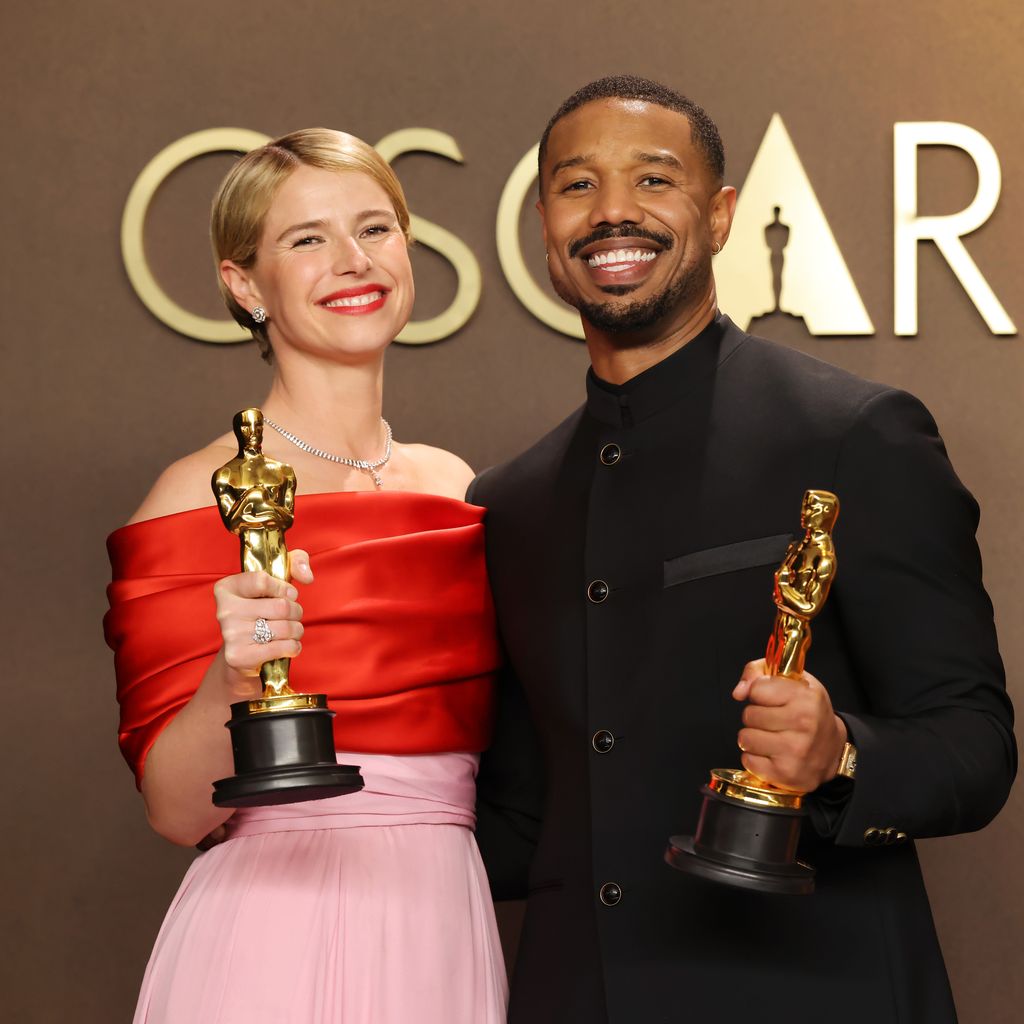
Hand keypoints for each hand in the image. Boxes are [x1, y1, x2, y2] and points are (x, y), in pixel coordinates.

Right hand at [212, 549, 312, 680]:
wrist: (243, 653)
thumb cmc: (262, 611)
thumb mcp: (274, 581)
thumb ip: (294, 563)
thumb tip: (307, 577)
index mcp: (227, 588)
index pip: (262, 580)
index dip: (284, 588)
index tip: (287, 594)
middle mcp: (224, 610)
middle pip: (281, 607)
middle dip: (296, 612)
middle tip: (291, 616)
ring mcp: (230, 634)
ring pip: (285, 628)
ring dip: (297, 630)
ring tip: (289, 632)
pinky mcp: (239, 656)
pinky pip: (284, 647)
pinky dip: (294, 647)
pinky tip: (288, 646)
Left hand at [732, 658, 846, 791]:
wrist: (833, 750)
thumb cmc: (809, 712)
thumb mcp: (792, 681)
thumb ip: (758, 672)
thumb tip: (738, 692)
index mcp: (805, 697)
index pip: (756, 689)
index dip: (759, 694)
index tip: (771, 699)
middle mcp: (803, 723)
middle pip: (748, 715)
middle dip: (756, 717)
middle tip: (774, 721)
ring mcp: (795, 751)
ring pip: (745, 738)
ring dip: (753, 738)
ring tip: (772, 737)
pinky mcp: (786, 773)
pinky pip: (748, 761)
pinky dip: (755, 758)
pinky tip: (772, 754)